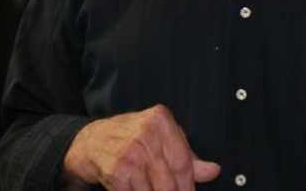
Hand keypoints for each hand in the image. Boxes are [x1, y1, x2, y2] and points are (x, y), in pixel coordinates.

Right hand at [62, 105, 220, 189]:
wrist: (92, 141)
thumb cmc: (130, 137)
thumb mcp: (160, 136)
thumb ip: (187, 154)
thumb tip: (213, 170)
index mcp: (161, 121)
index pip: (183, 163)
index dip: (189, 186)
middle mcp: (145, 135)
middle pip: (170, 184)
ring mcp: (130, 155)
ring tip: (151, 188)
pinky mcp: (116, 173)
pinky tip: (137, 189)